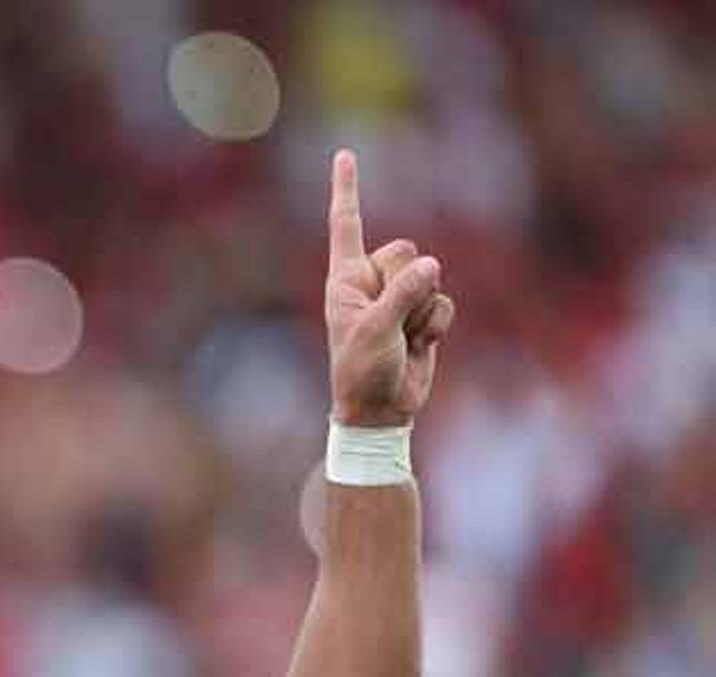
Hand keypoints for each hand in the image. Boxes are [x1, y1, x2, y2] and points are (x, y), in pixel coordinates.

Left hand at [324, 150, 456, 426]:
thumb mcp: (375, 329)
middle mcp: (373, 281)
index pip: (346, 224)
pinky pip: (445, 303)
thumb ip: (403, 293)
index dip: (347, 189)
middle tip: (389, 321)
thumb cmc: (362, 370)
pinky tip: (419, 346)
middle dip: (405, 283)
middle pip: (406, 249)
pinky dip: (436, 326)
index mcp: (346, 278)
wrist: (381, 409)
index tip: (345, 152)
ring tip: (401, 339)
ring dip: (421, 312)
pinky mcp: (425, 314)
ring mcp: (401, 296)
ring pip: (431, 277)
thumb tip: (434, 263)